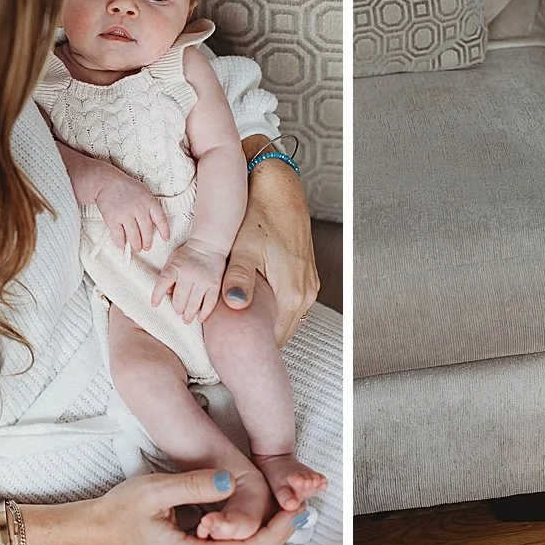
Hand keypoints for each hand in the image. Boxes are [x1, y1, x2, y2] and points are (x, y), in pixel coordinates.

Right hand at [23, 469, 305, 544]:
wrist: (96, 535)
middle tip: (302, 504)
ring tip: (288, 509)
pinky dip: (251, 540)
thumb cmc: (119, 512)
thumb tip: (231, 482)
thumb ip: (193, 486)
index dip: (277, 531)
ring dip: (267, 537)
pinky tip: (262, 520)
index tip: (296, 509)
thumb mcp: (154, 491)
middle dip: (279, 533)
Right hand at [58, 143, 169, 251]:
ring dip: (136, 245)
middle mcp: (139, 209)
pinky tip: (122, 245)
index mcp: (149, 202)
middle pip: (147, 231)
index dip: (164, 231)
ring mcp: (125, 214)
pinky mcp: (113, 219)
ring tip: (137, 248)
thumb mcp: (144, 192)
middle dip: (147, 242)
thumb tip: (155, 223)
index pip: (160, 219)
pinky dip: (121, 243)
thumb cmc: (126, 188)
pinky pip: (119, 236)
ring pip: (134, 237)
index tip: (165, 239)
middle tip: (146, 247)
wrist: (107, 182)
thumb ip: (150, 206)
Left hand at [152, 241, 224, 324]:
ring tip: (187, 319)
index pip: (163, 282)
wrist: (208, 245)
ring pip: (194, 304)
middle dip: (177, 308)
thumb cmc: (187, 255)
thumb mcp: (172, 261)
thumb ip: (167, 276)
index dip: (157, 295)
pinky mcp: (214, 284)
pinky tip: (200, 318)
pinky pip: (209, 303)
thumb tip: (166, 293)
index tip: (154, 304)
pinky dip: (204, 313)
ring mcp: (203, 280)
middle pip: (179, 299)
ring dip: (189, 314)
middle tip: (178, 312)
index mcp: (175, 267)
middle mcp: (189, 274)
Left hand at [221, 143, 318, 344]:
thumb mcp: (245, 249)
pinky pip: (293, 306)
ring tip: (243, 326)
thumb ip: (240, 279)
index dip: (255, 347)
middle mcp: (307, 294)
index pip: (275, 339)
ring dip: (268, 324)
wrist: (281, 192)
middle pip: (283, 332)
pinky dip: (277, 310)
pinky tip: (257, 306)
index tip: (234, 352)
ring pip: (288, 319)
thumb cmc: (261, 218)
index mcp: (293, 293)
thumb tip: (236, 305)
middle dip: (261, 339)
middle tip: (234, 343)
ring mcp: (310, 286)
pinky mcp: (308, 278)